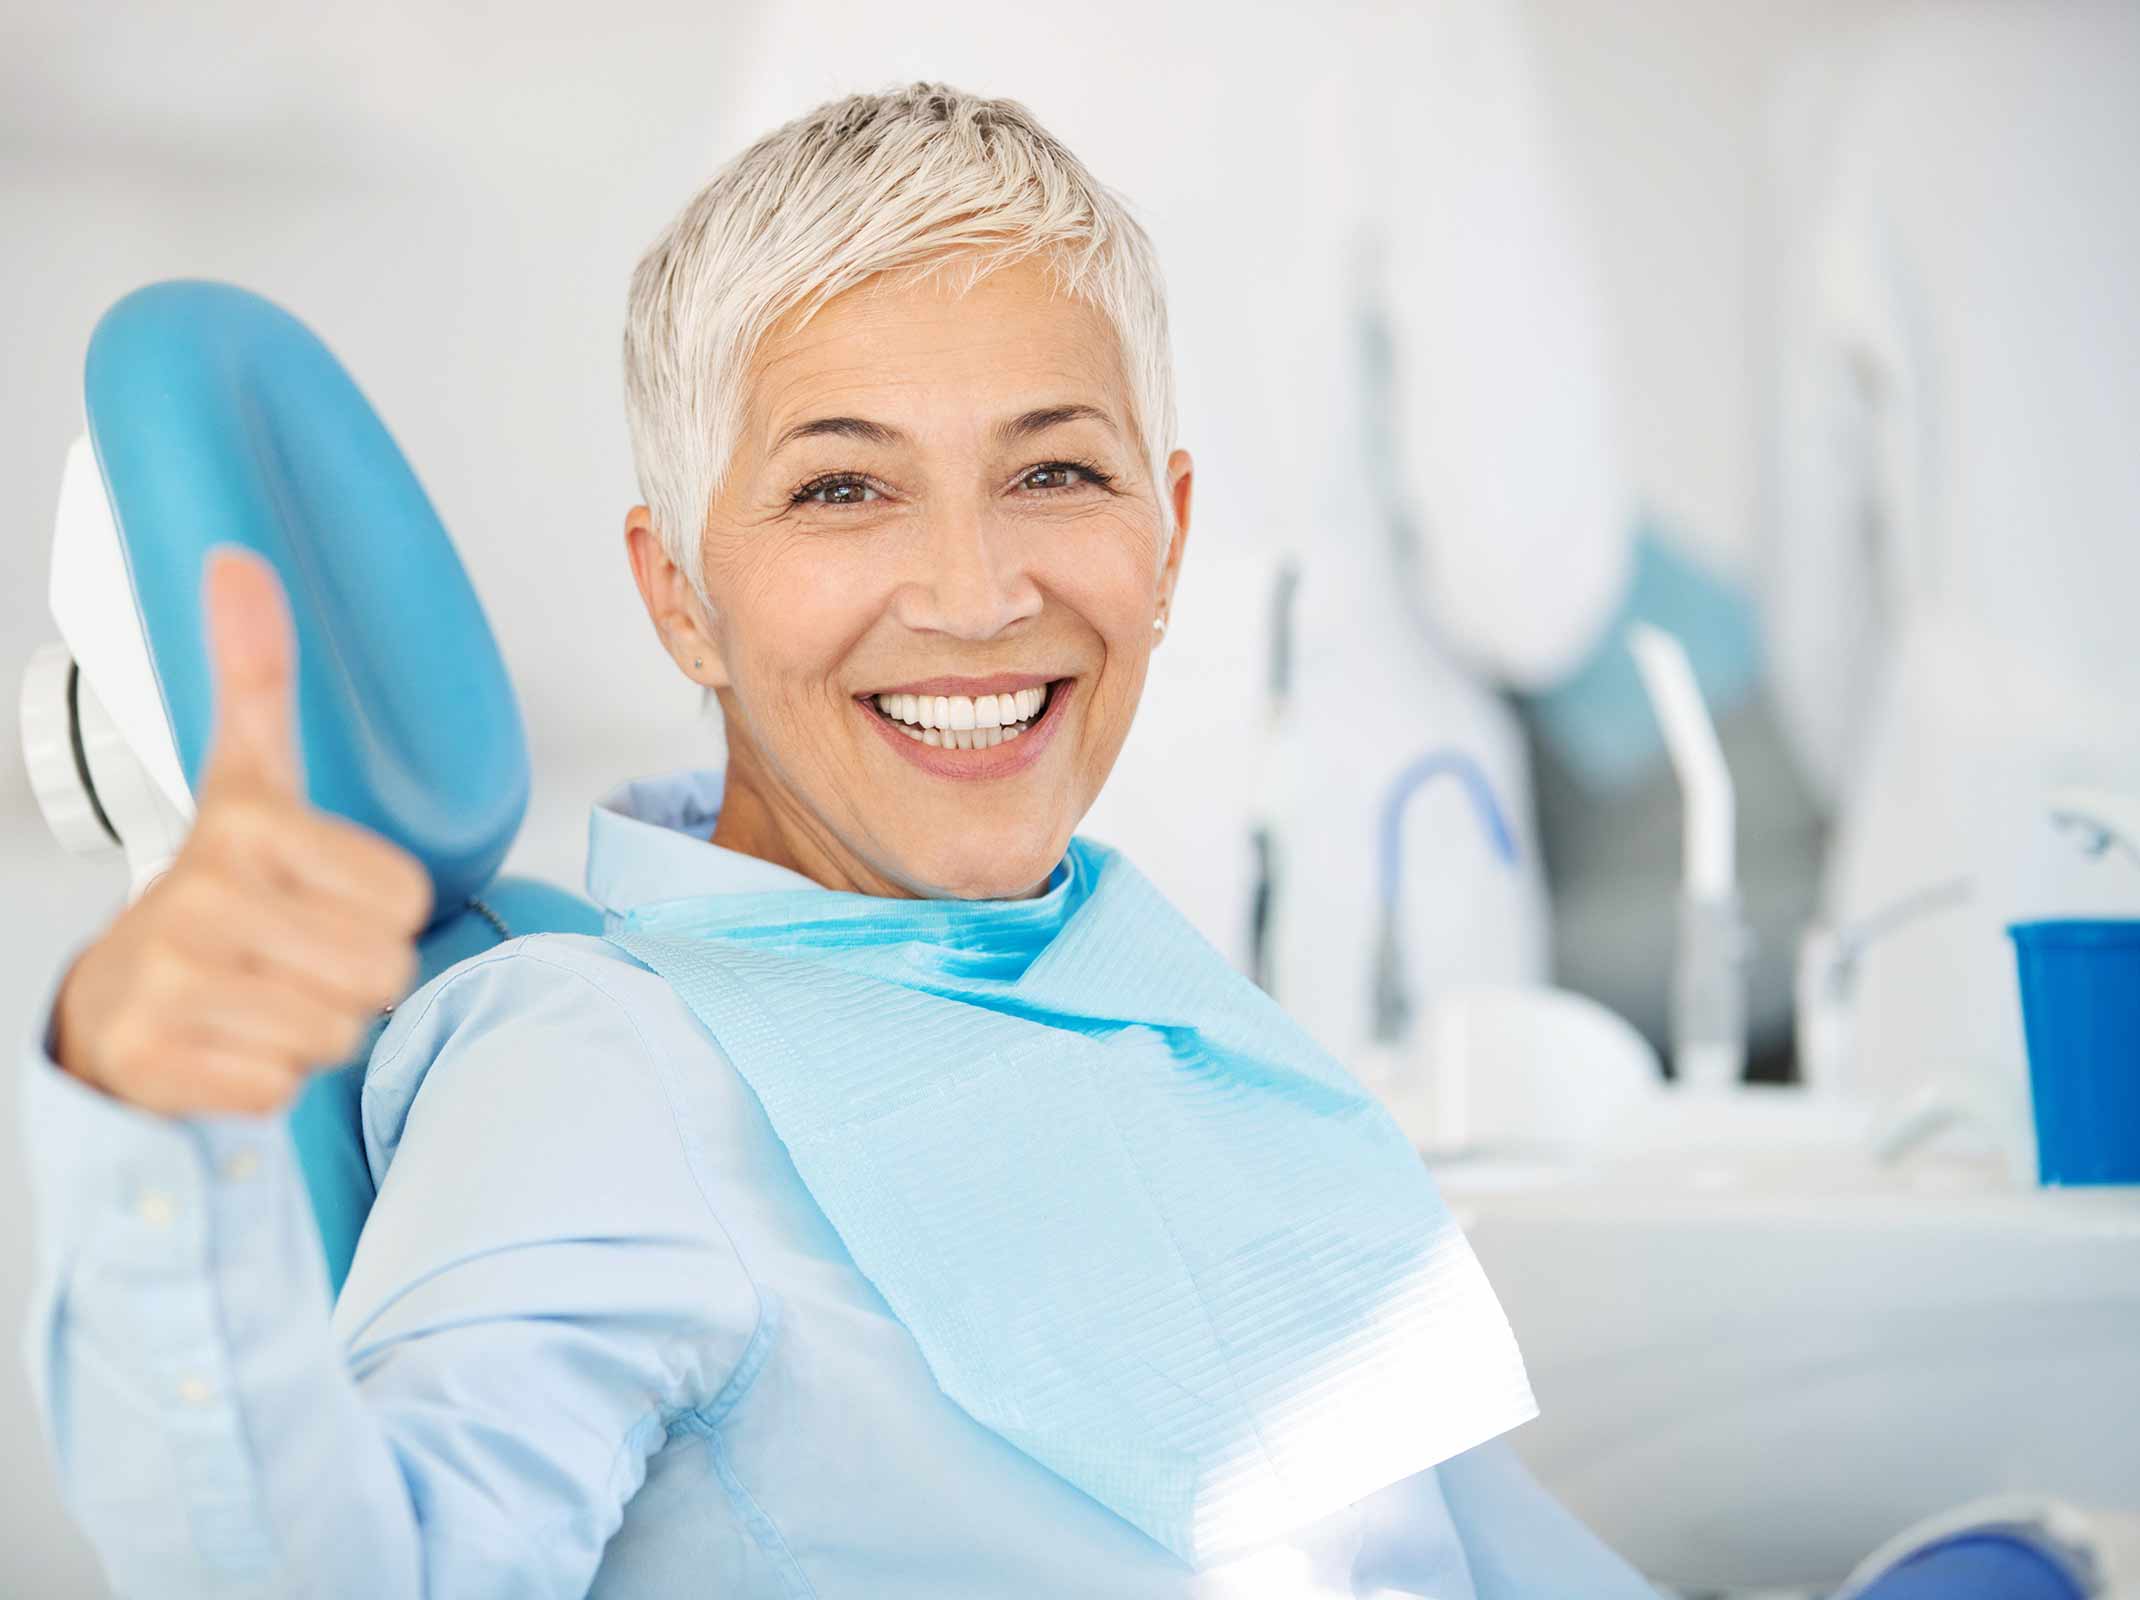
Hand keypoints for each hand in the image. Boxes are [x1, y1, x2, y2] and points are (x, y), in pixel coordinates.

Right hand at [50, 546, 433, 1114]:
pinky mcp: (154, 1063)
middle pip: (381, 972)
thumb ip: (254, 675)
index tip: (316, 895)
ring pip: (338, 1031)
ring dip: (315, 1028)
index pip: (403, 898)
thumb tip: (237, 559)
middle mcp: (197, 901)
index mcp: (243, 828)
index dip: (377, 909)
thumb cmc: (213, 892)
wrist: (115, 1002)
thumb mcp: (244, 776)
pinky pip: (282, 1085)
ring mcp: (169, 985)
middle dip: (353, 977)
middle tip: (293, 957)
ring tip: (261, 995)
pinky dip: (267, 1078)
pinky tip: (226, 1042)